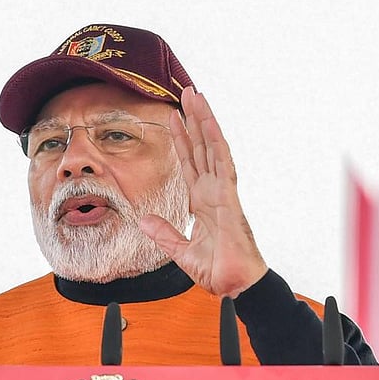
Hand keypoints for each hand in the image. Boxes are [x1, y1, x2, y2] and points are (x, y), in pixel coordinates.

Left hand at [139, 87, 267, 297]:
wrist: (234, 286)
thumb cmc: (218, 271)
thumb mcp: (180, 252)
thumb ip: (164, 234)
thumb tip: (144, 219)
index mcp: (203, 203)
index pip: (190, 163)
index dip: (181, 140)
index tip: (172, 118)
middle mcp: (214, 192)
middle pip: (202, 148)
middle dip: (193, 121)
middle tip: (186, 93)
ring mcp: (223, 192)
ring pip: (213, 148)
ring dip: (204, 122)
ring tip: (196, 96)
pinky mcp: (230, 197)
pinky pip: (223, 164)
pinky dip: (216, 142)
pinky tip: (209, 123)